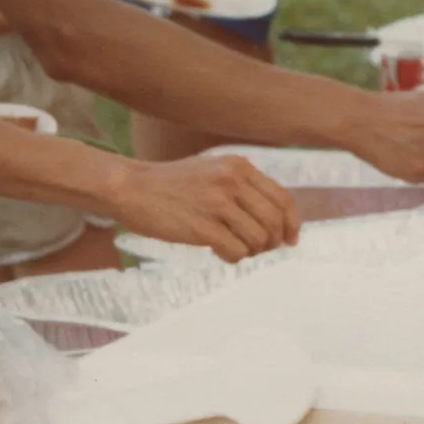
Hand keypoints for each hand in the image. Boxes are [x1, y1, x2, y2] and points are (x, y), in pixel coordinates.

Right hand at [109, 154, 300, 262]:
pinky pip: (237, 252)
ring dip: (250, 251)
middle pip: (274, 223)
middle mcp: (231, 180)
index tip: (290, 240)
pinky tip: (217, 250)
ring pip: (258, 240)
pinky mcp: (203, 227)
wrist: (131, 188)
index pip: (283, 199)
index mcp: (238, 165)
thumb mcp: (212, 170)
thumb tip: (277, 220)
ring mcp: (217, 203)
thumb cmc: (170, 184)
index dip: (292, 223)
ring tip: (231, 246)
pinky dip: (232, 257)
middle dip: (272, 242)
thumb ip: (243, 187)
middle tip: (257, 249)